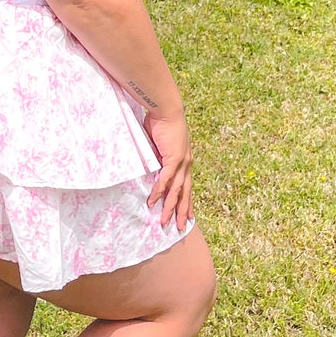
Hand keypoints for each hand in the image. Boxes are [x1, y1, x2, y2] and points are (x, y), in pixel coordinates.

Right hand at [144, 104, 192, 230]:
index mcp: (184, 161)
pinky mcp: (174, 158)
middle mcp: (186, 164)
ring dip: (170, 207)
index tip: (187, 215)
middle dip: (183, 211)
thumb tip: (148, 166)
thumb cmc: (161, 122)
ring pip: (176, 191)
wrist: (167, 108)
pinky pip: (165, 179)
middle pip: (185, 193)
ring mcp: (181, 162)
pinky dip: (159, 191)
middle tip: (180, 228)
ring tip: (164, 222)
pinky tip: (153, 202)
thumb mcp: (159, 144)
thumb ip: (156, 157)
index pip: (186, 186)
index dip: (186, 201)